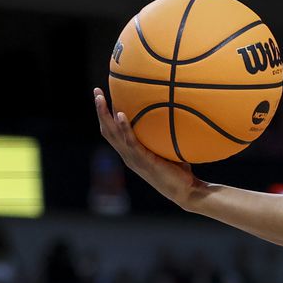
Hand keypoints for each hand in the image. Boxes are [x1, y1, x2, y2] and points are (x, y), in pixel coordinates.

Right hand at [93, 88, 199, 205]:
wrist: (187, 192)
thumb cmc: (180, 172)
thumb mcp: (167, 149)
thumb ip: (164, 135)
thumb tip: (172, 113)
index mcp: (131, 154)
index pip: (112, 133)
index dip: (105, 116)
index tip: (102, 97)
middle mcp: (128, 156)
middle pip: (107, 131)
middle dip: (100, 111)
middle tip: (96, 91)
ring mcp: (134, 159)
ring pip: (113, 135)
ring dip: (105, 115)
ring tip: (100, 98)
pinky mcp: (143, 161)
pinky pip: (131, 142)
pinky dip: (124, 128)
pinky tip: (121, 114)